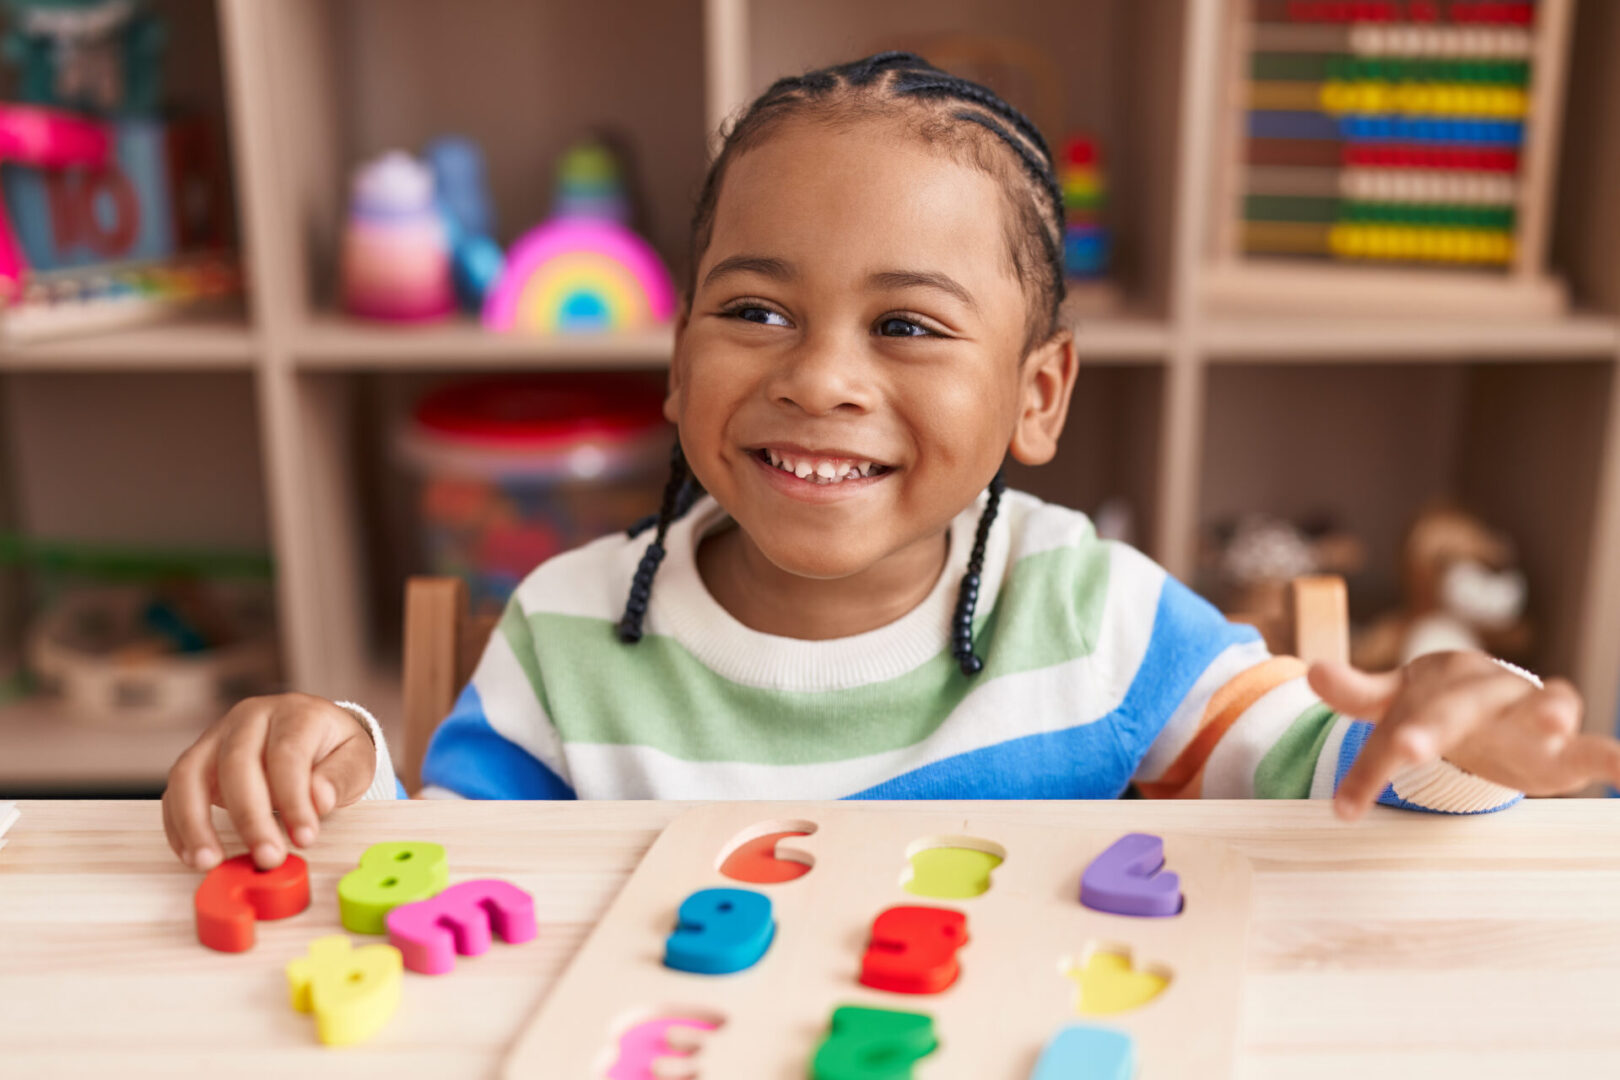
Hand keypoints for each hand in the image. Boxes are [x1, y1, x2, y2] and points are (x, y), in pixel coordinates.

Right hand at [161, 693, 375, 871]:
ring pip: (191, 773)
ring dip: (195, 822)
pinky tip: (194, 854)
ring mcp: (217, 735)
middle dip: (249, 817)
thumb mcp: (355, 759)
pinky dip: (178, 825)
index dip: (294, 799)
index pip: (288, 754)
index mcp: (295, 713)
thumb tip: (319, 799)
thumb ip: (339, 778)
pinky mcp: (197, 759)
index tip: (305, 837)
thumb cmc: (334, 749)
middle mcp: (250, 717)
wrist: (315, 733)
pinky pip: (175, 790)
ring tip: (209, 861)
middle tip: (267, 857)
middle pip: (237, 763)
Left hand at [1308, 651, 1619, 820]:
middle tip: (1407, 748)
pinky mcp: (1563, 744)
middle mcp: (1480, 695)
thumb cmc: (1432, 700)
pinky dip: (1614, 756)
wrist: (1486, 691)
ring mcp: (1525, 714)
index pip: (1391, 730)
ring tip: (1552, 717)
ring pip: (1538, 706)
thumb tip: (1310, 670)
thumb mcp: (1393, 698)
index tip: (1342, 810)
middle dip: (1429, 729)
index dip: (1368, 768)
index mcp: (1433, 687)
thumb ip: (1357, 692)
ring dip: (1545, 709)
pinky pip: (1593, 746)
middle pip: (1451, 712)